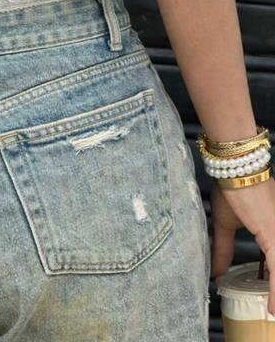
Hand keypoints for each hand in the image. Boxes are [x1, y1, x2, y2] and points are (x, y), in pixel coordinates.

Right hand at [210, 175, 274, 313]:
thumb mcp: (225, 223)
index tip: (269, 305)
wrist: (234, 167)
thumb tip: (213, 269)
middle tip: (270, 311)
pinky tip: (272, 308)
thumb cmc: (231, 184)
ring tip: (272, 314)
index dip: (272, 286)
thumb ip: (222, 248)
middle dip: (273, 290)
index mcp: (272, 230)